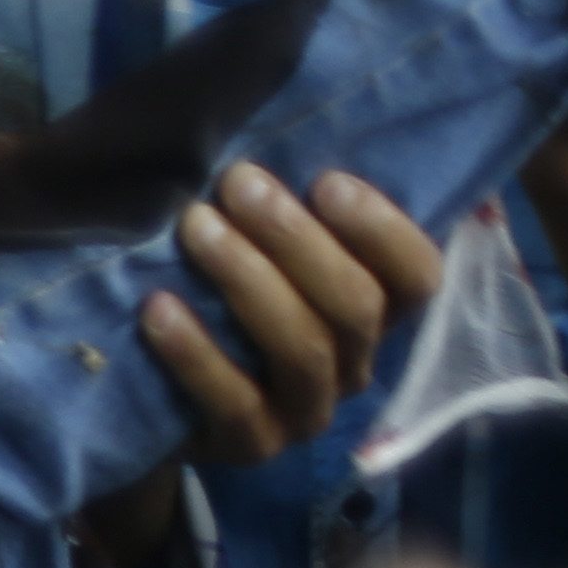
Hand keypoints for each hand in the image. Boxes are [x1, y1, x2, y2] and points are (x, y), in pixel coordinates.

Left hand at [144, 163, 444, 465]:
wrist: (149, 395)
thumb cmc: (211, 293)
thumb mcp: (255, 248)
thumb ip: (280, 205)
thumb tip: (277, 120)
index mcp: (374, 312)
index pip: (418, 277)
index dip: (383, 229)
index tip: (327, 181)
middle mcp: (353, 366)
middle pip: (354, 306)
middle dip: (296, 239)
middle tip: (237, 182)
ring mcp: (304, 413)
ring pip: (303, 348)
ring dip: (248, 279)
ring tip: (195, 226)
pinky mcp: (249, 447)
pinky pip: (233, 403)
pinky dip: (196, 353)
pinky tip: (157, 309)